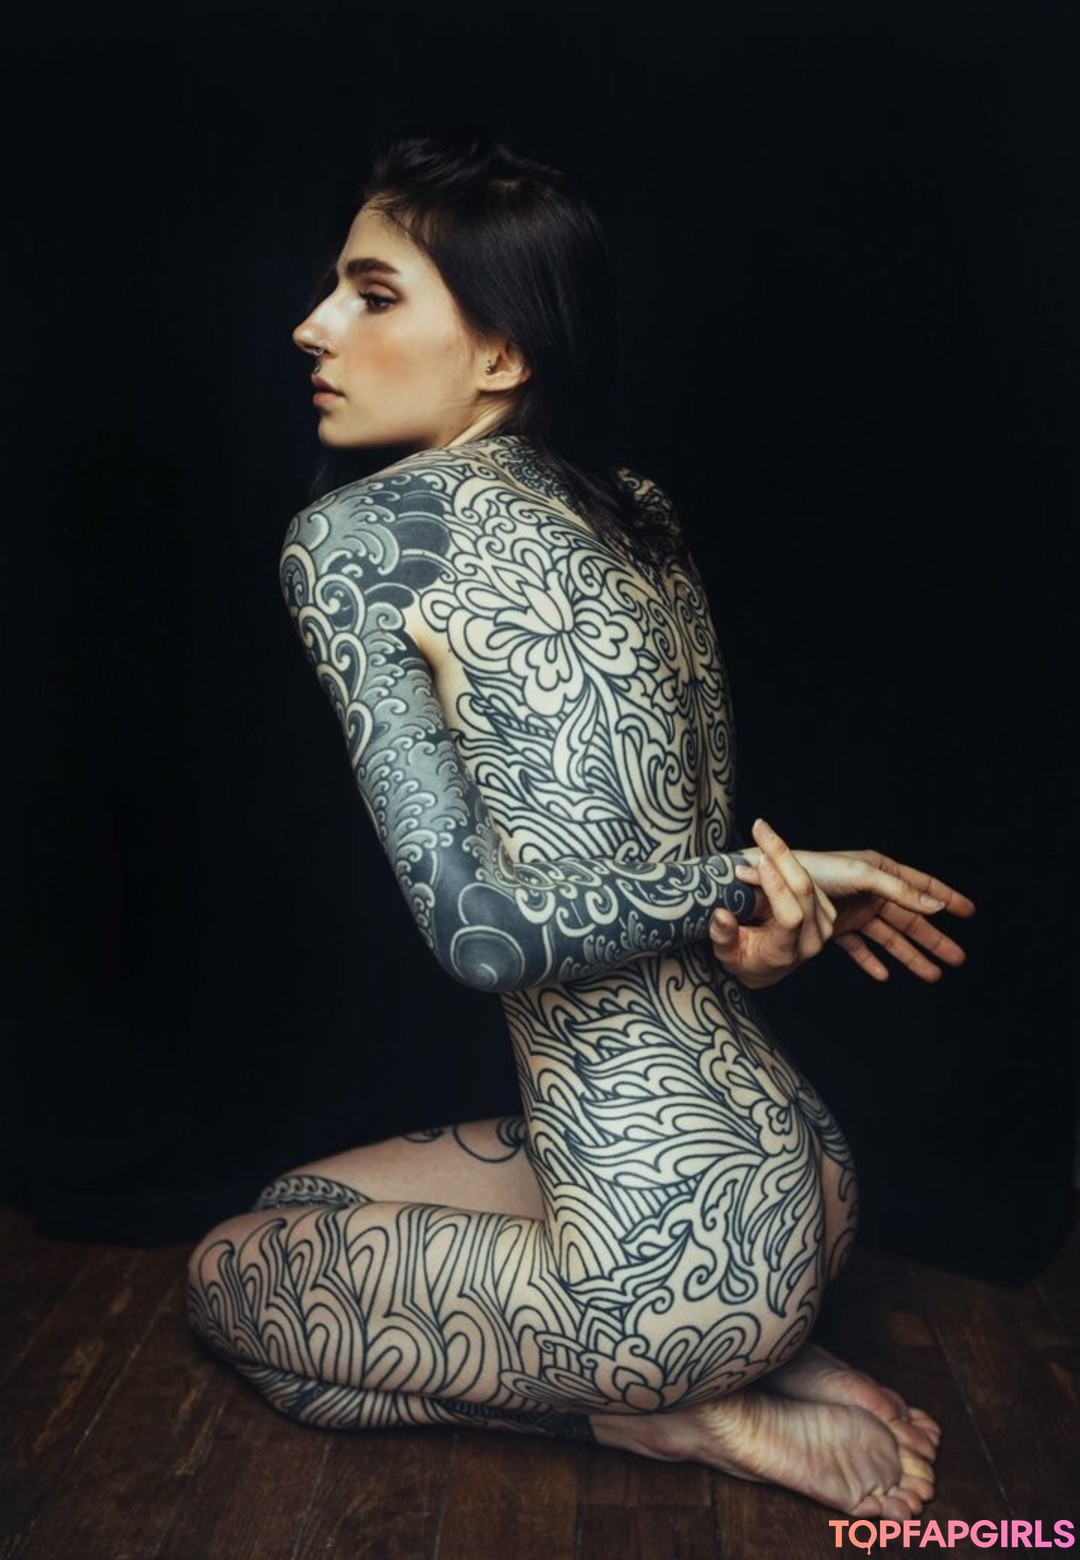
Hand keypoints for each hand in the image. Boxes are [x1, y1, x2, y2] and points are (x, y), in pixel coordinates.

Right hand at [709, 818, 837, 988]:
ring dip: (782, 856)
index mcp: (786, 952)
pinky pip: (811, 880)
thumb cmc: (743, 959)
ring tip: (760, 837)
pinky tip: (770, 853)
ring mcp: (824, 927)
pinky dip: (789, 864)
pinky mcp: (827, 913)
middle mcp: (811, 941)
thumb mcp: (727, 955)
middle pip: (804, 891)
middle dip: (781, 855)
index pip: (791, 916)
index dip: (776, 887)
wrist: (767, 968)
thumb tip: (721, 915)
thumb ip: (723, 937)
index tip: (759, 860)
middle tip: (760, 827)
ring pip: (809, 881)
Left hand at [732, 826, 975, 982]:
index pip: (920, 885)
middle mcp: (868, 891)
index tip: (970, 911)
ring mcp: (852, 911)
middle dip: (934, 939)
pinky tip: (884, 976)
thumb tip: (935, 905)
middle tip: (959, 959)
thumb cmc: (814, 870)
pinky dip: (872, 961)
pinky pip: (859, 948)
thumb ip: (899, 890)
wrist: (767, 883)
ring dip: (911, 956)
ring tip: (933, 976)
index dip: (945, 897)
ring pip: (889, 937)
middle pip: (909, 918)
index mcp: (877, 871)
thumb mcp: (862, 876)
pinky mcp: (833, 928)